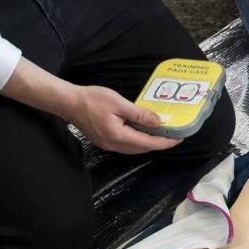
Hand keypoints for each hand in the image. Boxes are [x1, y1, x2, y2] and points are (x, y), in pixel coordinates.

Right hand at [64, 83, 179, 154]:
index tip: (179, 138)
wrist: (69, 103)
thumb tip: (158, 122)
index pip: (148, 143)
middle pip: (142, 149)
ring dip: (148, 142)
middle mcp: (114, 145)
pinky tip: (142, 131)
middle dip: (159, 143)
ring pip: (134, 148)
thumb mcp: (119, 103)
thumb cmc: (92, 99)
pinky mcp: (105, 141)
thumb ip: (139, 114)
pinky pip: (126, 145)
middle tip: (173, 134)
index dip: (165, 142)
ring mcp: (108, 145)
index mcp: (118, 136)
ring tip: (161, 133)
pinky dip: (138, 140)